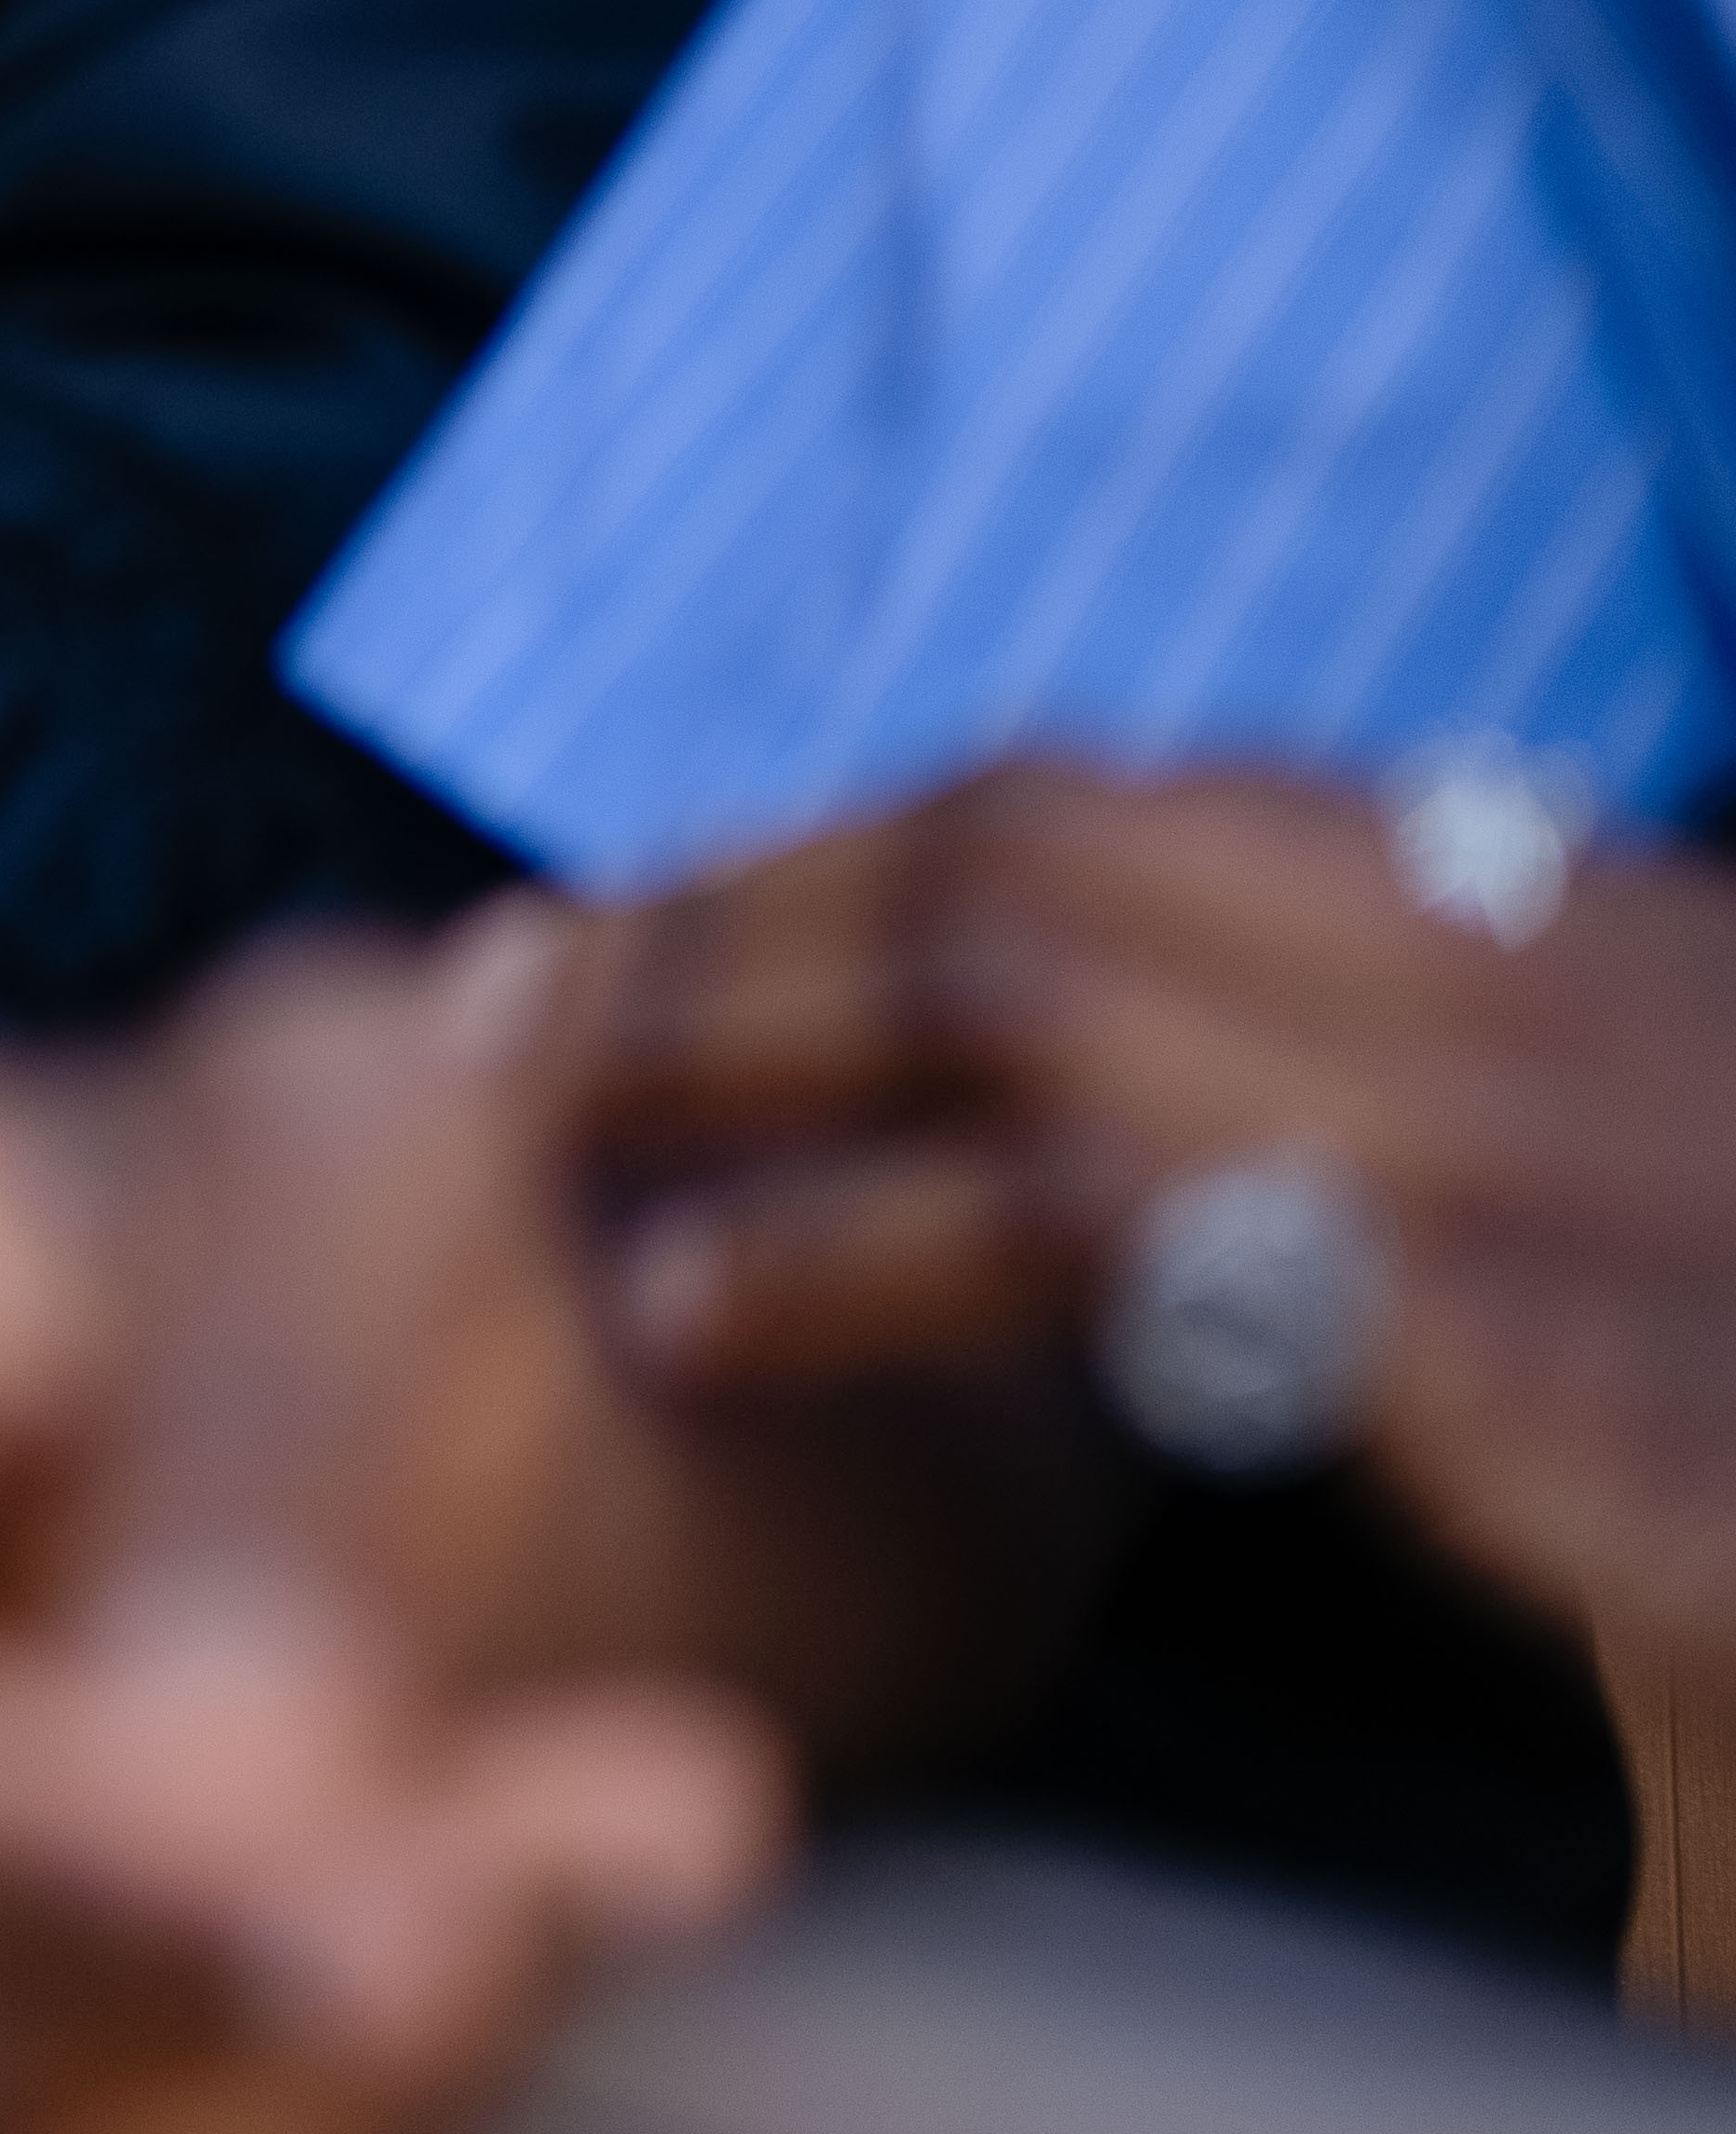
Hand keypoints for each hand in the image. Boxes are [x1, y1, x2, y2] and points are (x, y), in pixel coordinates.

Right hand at [0, 960, 783, 2133]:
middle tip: (644, 1832)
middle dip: (245, 2008)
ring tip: (552, 1880)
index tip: (392, 1916)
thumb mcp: (342, 1158)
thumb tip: (238, 1786)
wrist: (279, 1376)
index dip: (7, 1860)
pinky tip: (390, 2056)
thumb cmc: (267, 1214)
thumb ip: (290, 1427)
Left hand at [582, 762, 1735, 1687]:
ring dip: (756, 1036)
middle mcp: (1546, 979)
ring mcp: (1535, 1145)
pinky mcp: (1516, 1332)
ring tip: (546, 1133)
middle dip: (740, 899)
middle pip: (1037, 843)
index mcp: (1570, 925)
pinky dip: (880, 1249)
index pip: (1129, 801)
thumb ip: (1408, 1147)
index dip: (851, 837)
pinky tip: (707, 1308)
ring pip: (1036, 982)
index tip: (648, 905)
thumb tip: (1181, 1167)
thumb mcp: (1637, 1223)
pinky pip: (1129, 1221)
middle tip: (510, 995)